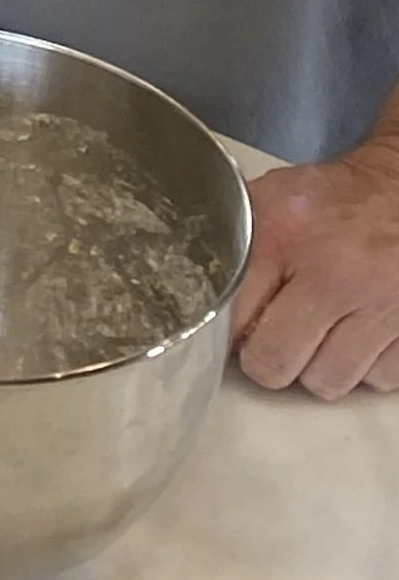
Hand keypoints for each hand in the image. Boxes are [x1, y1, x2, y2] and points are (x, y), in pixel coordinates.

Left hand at [233, 134, 398, 395]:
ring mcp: (382, 302)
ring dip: (320, 368)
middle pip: (276, 361)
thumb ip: (237, 243)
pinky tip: (360, 335)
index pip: (234, 316)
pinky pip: (378, 380)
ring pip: (328, 382)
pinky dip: (367, 368)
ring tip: (322, 334)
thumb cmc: (337, 197)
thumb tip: (199, 295)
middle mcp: (335, 271)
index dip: (228, 333)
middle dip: (270, 360)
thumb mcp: (275, 198)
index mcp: (285, 233)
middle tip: (275, 341)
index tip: (233, 333)